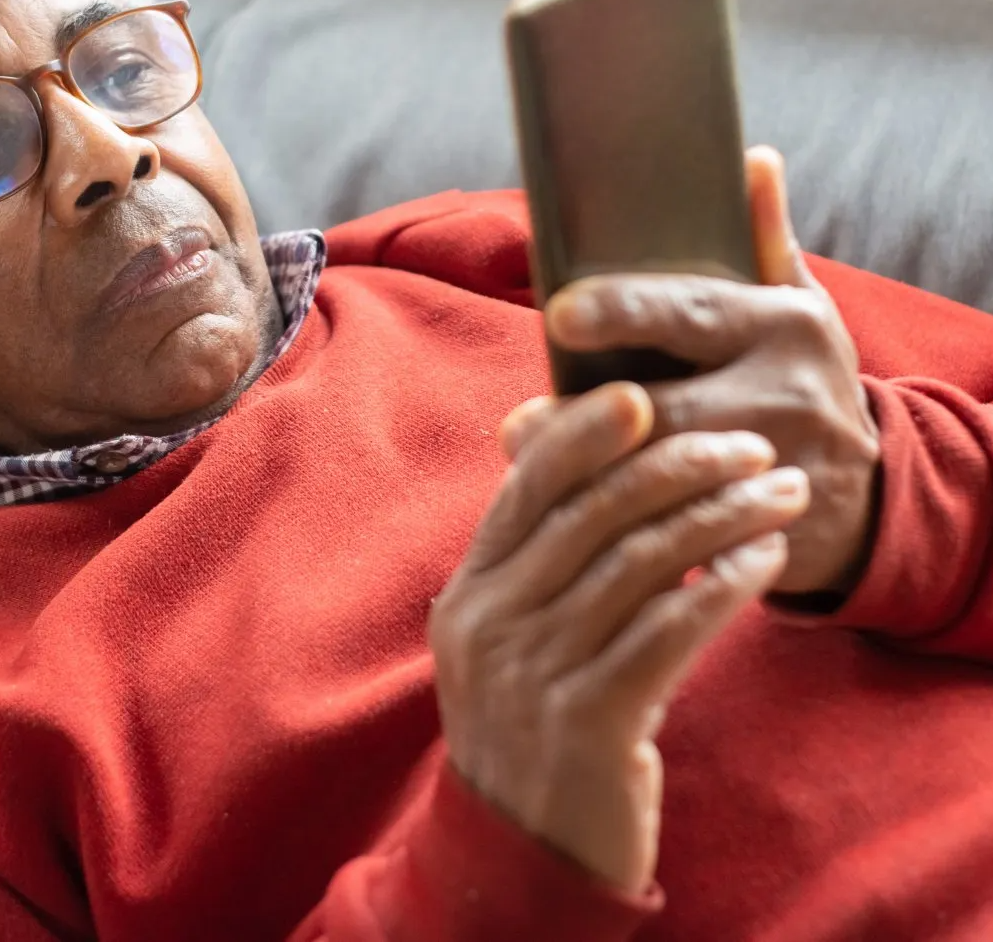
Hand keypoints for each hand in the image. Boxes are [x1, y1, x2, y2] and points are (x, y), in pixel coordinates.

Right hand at [431, 382, 806, 892]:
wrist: (521, 851)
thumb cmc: (533, 724)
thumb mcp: (509, 640)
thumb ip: (538, 564)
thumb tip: (600, 470)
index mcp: (469, 593)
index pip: (527, 488)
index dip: (583, 433)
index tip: (643, 396)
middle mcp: (491, 623)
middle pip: (594, 513)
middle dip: (678, 465)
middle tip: (747, 444)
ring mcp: (536, 673)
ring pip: (641, 562)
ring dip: (721, 515)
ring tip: (778, 492)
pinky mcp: (591, 721)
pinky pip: (671, 629)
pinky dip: (725, 583)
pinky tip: (765, 558)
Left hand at [527, 147, 880, 596]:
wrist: (879, 490)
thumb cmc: (807, 378)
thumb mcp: (801, 305)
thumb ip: (766, 239)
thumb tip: (752, 158)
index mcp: (783, 324)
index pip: (691, 312)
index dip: (623, 311)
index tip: (561, 312)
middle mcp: (787, 392)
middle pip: (664, 407)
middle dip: (584, 418)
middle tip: (520, 423)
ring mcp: (781, 468)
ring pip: (664, 477)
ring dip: (591, 474)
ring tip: (531, 461)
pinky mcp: (769, 534)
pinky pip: (685, 537)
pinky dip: (628, 528)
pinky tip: (580, 521)